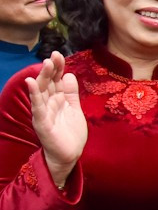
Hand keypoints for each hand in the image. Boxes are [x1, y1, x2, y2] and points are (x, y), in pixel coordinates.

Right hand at [28, 52, 85, 187]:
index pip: (56, 80)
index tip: (59, 54)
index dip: (57, 67)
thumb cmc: (70, 132)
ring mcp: (44, 113)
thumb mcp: (74, 109)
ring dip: (43, 77)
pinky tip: (31, 83)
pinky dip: (34, 95)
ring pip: (41, 92)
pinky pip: (38, 107)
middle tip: (53, 55)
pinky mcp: (42, 123)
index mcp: (57, 100)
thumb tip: (69, 75)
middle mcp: (48, 104)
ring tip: (45, 64)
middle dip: (51, 69)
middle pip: (48, 83)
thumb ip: (71, 93)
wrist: (69, 155)